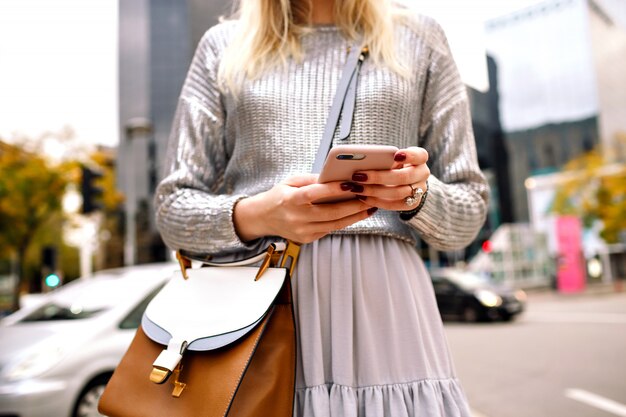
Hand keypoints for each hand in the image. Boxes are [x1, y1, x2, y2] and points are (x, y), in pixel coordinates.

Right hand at [233, 174, 377, 243]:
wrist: (263, 218)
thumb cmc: (279, 196)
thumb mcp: (291, 181)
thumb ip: (312, 179)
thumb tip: (335, 176)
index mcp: (290, 200)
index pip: (314, 194)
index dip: (333, 190)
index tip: (350, 184)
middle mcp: (297, 218)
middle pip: (330, 213)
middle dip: (354, 205)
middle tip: (369, 196)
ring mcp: (302, 231)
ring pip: (335, 224)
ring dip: (355, 216)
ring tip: (369, 206)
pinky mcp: (307, 238)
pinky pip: (330, 229)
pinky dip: (344, 221)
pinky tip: (356, 214)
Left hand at [344, 147, 429, 210]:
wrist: (404, 181)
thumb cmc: (393, 164)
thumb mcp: (392, 157)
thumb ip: (383, 157)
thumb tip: (360, 161)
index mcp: (420, 158)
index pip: (419, 155)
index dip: (409, 156)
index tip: (395, 155)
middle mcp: (423, 174)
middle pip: (404, 177)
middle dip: (379, 177)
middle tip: (358, 176)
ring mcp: (420, 190)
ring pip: (398, 193)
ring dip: (374, 191)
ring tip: (357, 188)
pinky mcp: (412, 204)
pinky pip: (394, 205)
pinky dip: (377, 201)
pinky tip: (363, 197)